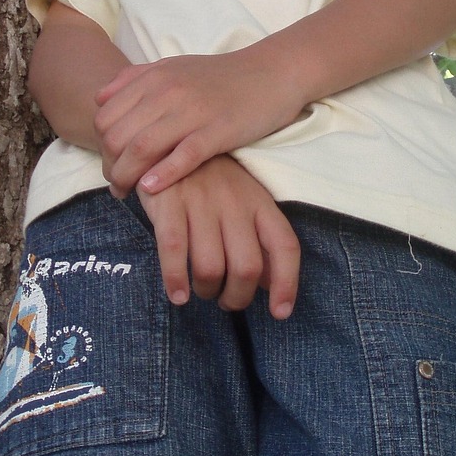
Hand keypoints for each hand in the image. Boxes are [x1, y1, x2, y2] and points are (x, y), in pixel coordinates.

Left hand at [95, 49, 306, 196]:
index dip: (100, 146)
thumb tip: (100, 97)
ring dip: (127, 176)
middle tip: (117, 184)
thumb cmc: (221, 77)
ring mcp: (192, 111)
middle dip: (109, 167)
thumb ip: (136, 79)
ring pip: (142, 148)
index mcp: (154, 77)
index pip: (105, 117)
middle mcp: (167, 92)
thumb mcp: (174, 67)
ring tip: (127, 192)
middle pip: (117, 136)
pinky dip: (161, 175)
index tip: (110, 164)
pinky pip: (182, 156)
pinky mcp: (218, 131)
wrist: (271, 73)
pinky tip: (151, 188)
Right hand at [135, 154, 300, 318]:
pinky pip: (174, 251)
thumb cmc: (211, 181)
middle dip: (237, 297)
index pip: (285, 246)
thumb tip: (271, 286)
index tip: (280, 313)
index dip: (287, 283)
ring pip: (211, 266)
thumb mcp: (244, 202)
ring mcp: (202, 203)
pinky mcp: (169, 204)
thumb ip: (259, 240)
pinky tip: (177, 294)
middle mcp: (235, 203)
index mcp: (260, 203)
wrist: (168, 142)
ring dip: (206, 290)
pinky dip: (176, 280)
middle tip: (225, 301)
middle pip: (247, 267)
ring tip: (199, 292)